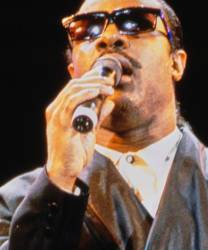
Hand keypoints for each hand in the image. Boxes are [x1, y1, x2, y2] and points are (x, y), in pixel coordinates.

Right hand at [45, 68, 114, 191]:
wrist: (65, 171)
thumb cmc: (74, 153)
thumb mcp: (90, 131)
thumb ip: (98, 116)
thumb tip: (109, 102)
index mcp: (60, 110)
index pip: (73, 87)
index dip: (90, 79)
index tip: (106, 79)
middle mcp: (55, 110)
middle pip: (73, 85)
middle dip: (93, 80)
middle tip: (110, 82)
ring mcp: (57, 116)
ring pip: (73, 91)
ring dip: (92, 86)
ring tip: (107, 88)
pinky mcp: (62, 124)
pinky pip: (71, 104)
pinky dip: (84, 95)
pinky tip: (96, 92)